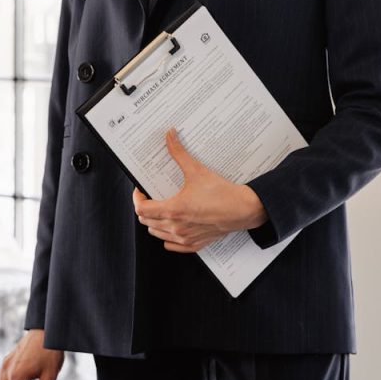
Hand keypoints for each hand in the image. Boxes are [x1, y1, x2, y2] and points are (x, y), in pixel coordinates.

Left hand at [132, 127, 268, 252]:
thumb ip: (179, 152)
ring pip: (156, 233)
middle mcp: (176, 227)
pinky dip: (168, 236)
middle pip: (146, 221)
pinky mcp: (193, 244)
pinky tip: (174, 224)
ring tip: (162, 208)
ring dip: (155, 221)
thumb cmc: (222, 193)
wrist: (243, 210)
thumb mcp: (197, 170)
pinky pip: (171, 244)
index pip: (141, 209)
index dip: (137, 198)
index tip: (141, 190)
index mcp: (173, 210)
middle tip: (152, 196)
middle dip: (146, 207)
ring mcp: (184, 238)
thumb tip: (170, 135)